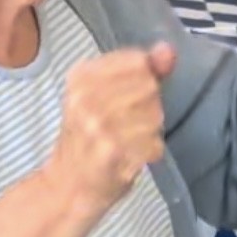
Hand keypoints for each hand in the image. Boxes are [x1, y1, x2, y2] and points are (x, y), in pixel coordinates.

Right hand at [43, 43, 176, 230]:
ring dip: (149, 132)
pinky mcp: (112, 152)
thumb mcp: (105, 94)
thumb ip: (141, 70)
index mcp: (80, 77)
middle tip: (125, 124)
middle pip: (150, 87)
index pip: (138, 61)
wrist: (67, 186)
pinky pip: (155, 143)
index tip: (126, 97)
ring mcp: (98, 125)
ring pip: (155, 115)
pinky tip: (129, 157)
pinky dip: (149, 153)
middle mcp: (85, 97)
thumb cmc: (88, 137)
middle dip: (148, 107)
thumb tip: (168, 49)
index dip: (144, 79)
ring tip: (127, 141)